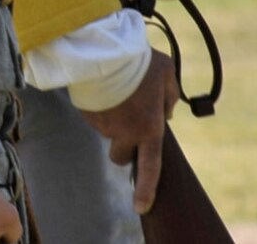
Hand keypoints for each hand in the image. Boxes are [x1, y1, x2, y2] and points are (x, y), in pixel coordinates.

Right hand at [77, 49, 179, 212]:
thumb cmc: (139, 60)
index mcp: (149, 128)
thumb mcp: (167, 72)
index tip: (140, 207)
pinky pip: (93, 117)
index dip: (146, 190)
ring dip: (111, 121)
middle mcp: (125, 133)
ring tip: (114, 93)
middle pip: (121, 156)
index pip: (150, 168)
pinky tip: (101, 90)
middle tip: (126, 124)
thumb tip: (166, 113)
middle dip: (123, 147)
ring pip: (107, 133)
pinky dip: (98, 108)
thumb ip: (170, 96)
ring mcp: (103, 125)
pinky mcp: (85, 114)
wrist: (101, 49)